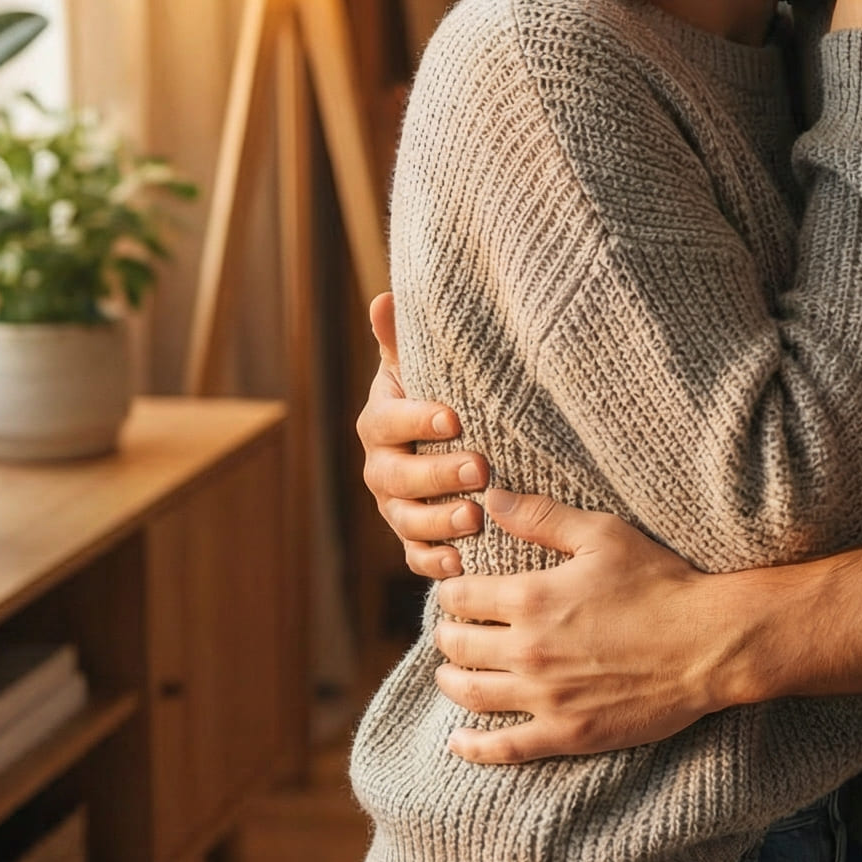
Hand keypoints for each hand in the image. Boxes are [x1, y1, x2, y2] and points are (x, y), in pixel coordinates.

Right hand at [355, 292, 488, 579]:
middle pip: (397, 476)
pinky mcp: (413, 540)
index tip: (455, 418)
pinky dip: (436, 562)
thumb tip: (385, 299)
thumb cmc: (442, 394)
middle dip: (437, 474)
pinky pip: (416, 557)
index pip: (389, 420)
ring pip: (406, 520)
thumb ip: (404, 341)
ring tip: (475, 517)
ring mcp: (395, 507)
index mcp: (382, 419)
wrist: (451, 444)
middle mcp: (381, 466)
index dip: (417, 419)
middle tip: (480, 467)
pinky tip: (461, 562)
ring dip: (439, 521)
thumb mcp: (425, 368)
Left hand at [432, 491, 720, 760]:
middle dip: (448, 634)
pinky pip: (504, 748)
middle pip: (458, 645)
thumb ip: (543, 516)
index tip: (455, 591)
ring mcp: (546, 697)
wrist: (708, 644)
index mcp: (532, 598)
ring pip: (472, 694)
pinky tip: (459, 741)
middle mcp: (529, 650)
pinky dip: (473, 746)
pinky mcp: (567, 734)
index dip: (451, 591)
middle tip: (450, 630)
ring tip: (450, 674)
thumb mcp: (604, 535)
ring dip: (451, 681)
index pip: (461, 597)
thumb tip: (491, 498)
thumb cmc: (660, 583)